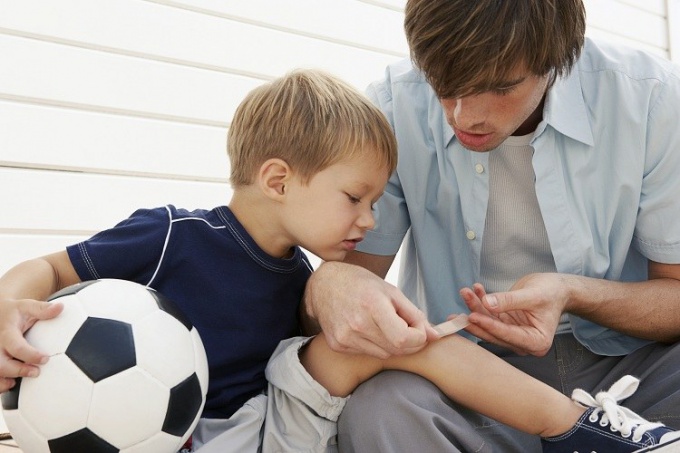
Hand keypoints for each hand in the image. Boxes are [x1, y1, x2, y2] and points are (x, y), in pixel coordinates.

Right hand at [0, 298, 62, 391]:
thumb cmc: (13, 313)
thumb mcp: (26, 307)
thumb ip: (42, 309)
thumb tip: (60, 307)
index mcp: (6, 332)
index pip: (16, 347)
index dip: (31, 355)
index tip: (45, 358)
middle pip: (0, 364)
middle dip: (17, 371)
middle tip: (36, 372)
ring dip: (4, 381)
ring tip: (17, 381)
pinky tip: (9, 383)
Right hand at [305, 262, 437, 358]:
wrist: (324, 285)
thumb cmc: (360, 284)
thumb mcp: (391, 291)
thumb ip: (414, 314)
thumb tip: (435, 335)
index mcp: (372, 305)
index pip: (404, 339)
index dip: (418, 338)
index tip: (419, 329)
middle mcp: (356, 323)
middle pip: (396, 349)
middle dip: (409, 342)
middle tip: (408, 328)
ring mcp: (345, 336)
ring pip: (383, 354)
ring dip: (392, 344)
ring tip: (386, 325)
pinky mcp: (337, 345)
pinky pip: (367, 353)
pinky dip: (375, 345)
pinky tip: (368, 329)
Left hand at [460, 273, 568, 355]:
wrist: (556, 288)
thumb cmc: (551, 292)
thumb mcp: (532, 295)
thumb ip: (509, 300)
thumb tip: (487, 303)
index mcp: (536, 342)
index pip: (507, 334)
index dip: (488, 325)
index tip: (471, 316)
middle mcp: (523, 343)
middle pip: (493, 333)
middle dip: (475, 320)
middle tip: (454, 315)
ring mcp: (513, 334)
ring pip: (488, 323)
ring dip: (475, 307)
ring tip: (465, 292)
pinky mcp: (506, 325)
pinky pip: (489, 315)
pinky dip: (481, 302)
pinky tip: (476, 290)